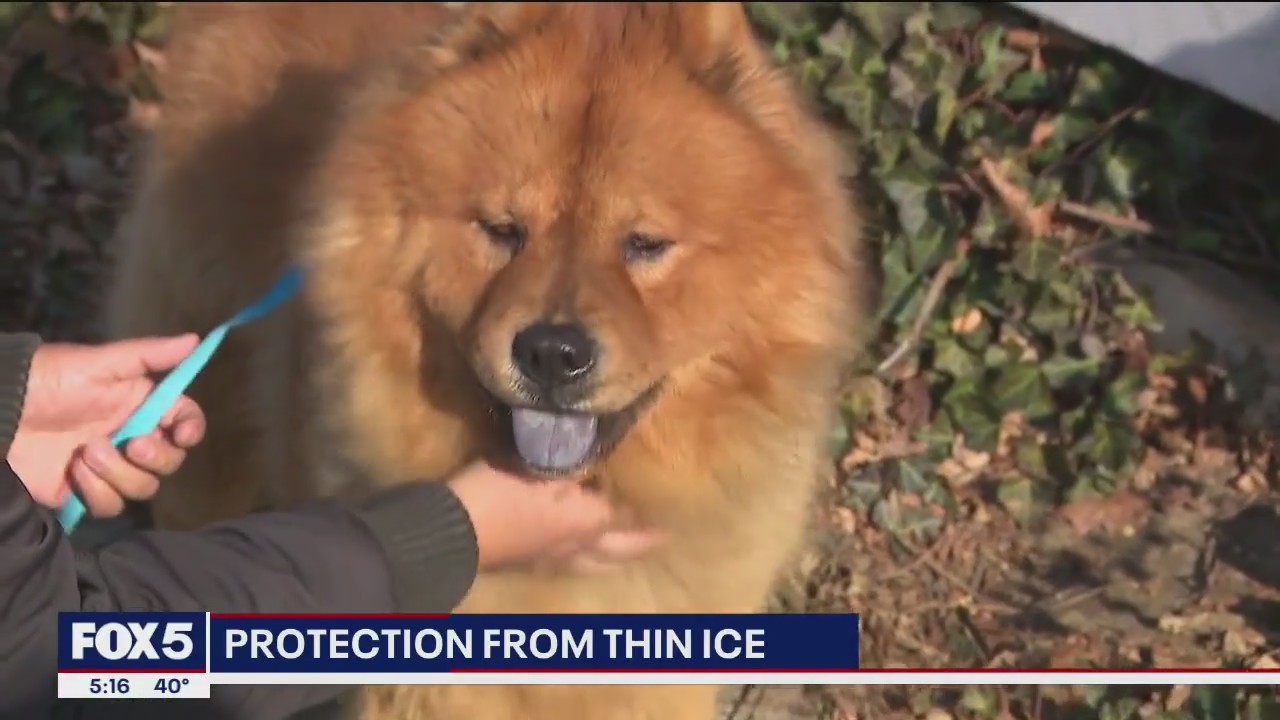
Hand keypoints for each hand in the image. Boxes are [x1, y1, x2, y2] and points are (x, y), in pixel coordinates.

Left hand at [8, 335, 206, 516]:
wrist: (2, 411)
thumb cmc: (53, 380)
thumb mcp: (102, 363)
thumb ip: (150, 355)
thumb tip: (197, 339)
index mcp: (142, 408)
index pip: (185, 422)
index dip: (191, 431)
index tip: (180, 435)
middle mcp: (132, 439)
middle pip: (169, 462)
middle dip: (154, 457)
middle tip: (130, 444)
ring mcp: (110, 469)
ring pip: (143, 488)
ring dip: (119, 474)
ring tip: (85, 454)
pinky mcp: (85, 493)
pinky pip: (111, 506)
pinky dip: (97, 492)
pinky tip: (74, 473)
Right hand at [446, 461, 666, 573]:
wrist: (453, 530)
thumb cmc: (503, 491)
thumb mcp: (545, 464)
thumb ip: (579, 453)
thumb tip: (606, 440)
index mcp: (590, 521)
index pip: (632, 519)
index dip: (652, 513)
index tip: (675, 511)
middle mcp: (579, 545)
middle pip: (621, 549)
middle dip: (642, 543)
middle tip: (662, 538)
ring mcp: (553, 559)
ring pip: (596, 563)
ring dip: (615, 557)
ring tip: (626, 553)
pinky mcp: (528, 562)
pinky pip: (569, 565)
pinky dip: (584, 561)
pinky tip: (578, 557)